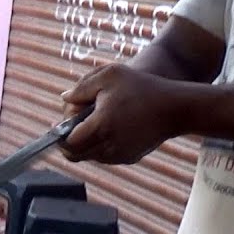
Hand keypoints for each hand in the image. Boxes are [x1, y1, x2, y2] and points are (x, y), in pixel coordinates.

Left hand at [59, 64, 190, 164]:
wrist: (176, 107)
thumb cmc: (143, 87)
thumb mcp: (109, 75)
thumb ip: (82, 87)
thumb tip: (64, 98)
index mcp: (101, 125)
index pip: (68, 143)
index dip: (59, 134)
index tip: (57, 124)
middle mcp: (109, 145)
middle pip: (75, 154)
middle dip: (68, 140)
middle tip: (71, 125)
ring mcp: (120, 155)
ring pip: (89, 156)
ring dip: (84, 143)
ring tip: (92, 123)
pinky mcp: (130, 158)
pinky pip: (105, 157)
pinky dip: (99, 146)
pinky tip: (106, 129)